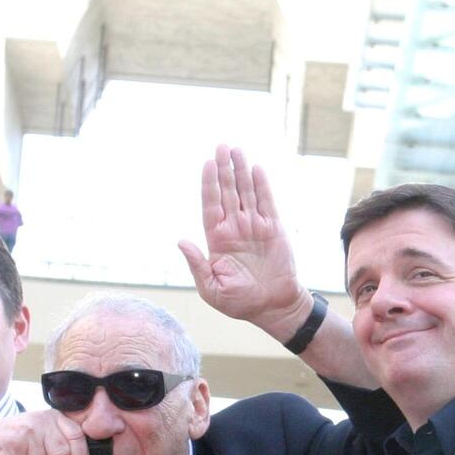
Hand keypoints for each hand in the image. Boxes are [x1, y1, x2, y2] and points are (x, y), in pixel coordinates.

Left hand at [177, 145, 309, 339]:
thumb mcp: (212, 289)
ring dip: (241, 171)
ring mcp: (254, 226)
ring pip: (245, 193)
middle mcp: (234, 228)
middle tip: (221, 147)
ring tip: (237, 150)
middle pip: (227, 192)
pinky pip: (266, 202)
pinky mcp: (273, 229)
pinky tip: (256, 169)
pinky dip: (261, 186)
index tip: (208, 164)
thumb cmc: (240, 302)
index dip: (209, 184)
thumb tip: (182, 242)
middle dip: (223, 169)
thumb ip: (197, 265)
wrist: (272, 307)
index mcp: (217, 239)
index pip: (210, 205)